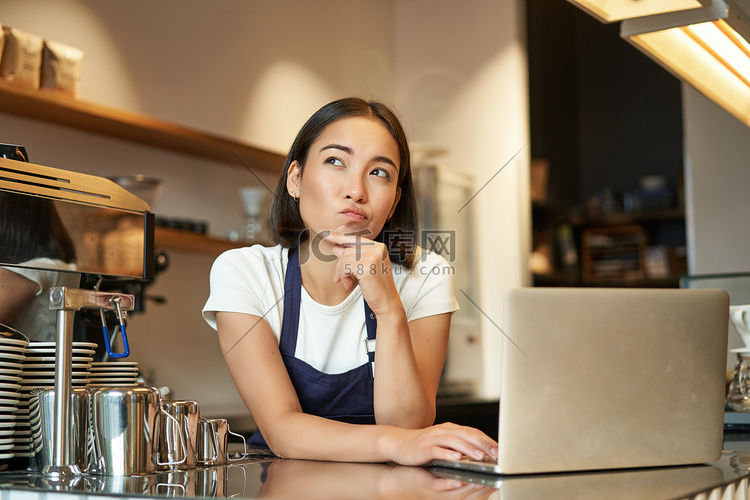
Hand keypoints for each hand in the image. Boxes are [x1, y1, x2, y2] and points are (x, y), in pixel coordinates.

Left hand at [324, 229, 399, 315]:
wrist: (386, 302)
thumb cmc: (376, 286)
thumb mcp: (363, 268)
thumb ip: (351, 256)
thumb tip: (336, 247)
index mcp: (379, 247)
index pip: (356, 239)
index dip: (341, 238)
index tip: (329, 236)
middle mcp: (377, 249)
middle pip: (348, 250)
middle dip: (340, 265)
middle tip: (338, 277)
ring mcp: (373, 257)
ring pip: (344, 258)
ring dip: (342, 273)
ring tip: (348, 283)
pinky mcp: (367, 266)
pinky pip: (345, 267)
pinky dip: (344, 277)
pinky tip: (350, 285)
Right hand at [384, 423, 498, 466]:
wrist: (399, 443)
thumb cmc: (422, 445)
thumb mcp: (444, 442)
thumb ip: (460, 445)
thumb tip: (480, 452)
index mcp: (450, 429)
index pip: (473, 432)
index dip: (487, 440)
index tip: (500, 450)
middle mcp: (443, 431)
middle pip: (466, 434)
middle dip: (482, 443)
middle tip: (495, 453)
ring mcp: (433, 438)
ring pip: (454, 441)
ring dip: (468, 448)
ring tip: (480, 456)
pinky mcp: (424, 447)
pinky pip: (437, 449)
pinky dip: (448, 453)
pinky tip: (456, 458)